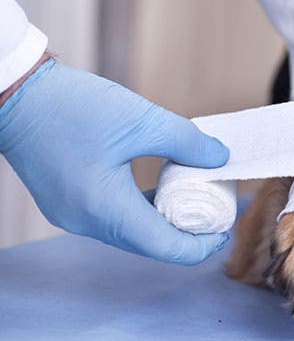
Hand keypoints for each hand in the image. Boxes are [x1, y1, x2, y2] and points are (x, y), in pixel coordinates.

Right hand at [0, 57, 230, 264]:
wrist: (13, 93)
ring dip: (162, 222)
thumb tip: (221, 158)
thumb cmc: (72, 105)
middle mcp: (85, 222)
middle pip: (149, 244)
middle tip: (215, 214)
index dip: (202, 245)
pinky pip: (111, 220)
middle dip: (186, 235)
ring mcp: (71, 216)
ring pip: (130, 233)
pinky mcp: (65, 204)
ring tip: (193, 201)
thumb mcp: (142, 119)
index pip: (166, 247)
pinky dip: (139, 212)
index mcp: (105, 209)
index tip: (225, 229)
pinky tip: (158, 191)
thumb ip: (187, 142)